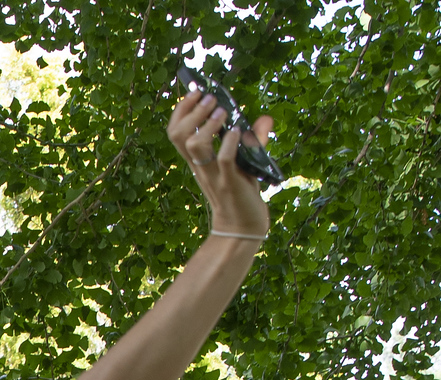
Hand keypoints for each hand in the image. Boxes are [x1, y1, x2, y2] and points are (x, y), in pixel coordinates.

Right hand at [168, 87, 273, 237]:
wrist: (242, 227)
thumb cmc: (241, 194)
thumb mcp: (243, 163)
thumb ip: (252, 141)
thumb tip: (265, 118)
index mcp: (197, 161)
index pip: (175, 132)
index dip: (180, 110)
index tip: (195, 92)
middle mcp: (200, 166)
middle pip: (178, 135)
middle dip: (192, 112)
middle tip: (211, 100)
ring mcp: (214, 174)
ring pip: (195, 145)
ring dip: (209, 125)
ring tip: (223, 113)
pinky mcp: (230, 182)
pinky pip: (223, 159)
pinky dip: (230, 142)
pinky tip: (238, 133)